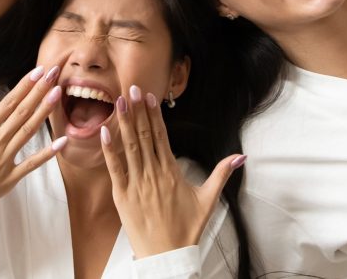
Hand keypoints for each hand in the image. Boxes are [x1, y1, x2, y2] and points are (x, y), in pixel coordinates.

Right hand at [0, 64, 66, 234]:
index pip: (7, 104)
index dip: (24, 86)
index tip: (37, 72)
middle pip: (22, 112)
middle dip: (39, 91)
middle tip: (54, 73)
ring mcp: (3, 163)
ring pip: (28, 131)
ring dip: (44, 111)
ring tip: (57, 93)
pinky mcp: (8, 181)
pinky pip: (31, 164)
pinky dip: (48, 153)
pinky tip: (62, 141)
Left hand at [100, 85, 245, 258]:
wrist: (168, 257)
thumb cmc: (187, 229)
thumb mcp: (208, 200)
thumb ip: (221, 174)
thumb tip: (241, 156)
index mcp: (172, 172)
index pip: (161, 136)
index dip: (154, 115)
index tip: (149, 97)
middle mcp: (154, 174)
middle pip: (145, 136)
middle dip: (137, 111)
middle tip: (131, 89)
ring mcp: (137, 184)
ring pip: (130, 147)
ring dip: (124, 123)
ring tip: (119, 102)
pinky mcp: (123, 196)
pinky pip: (115, 169)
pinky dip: (109, 150)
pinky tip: (105, 131)